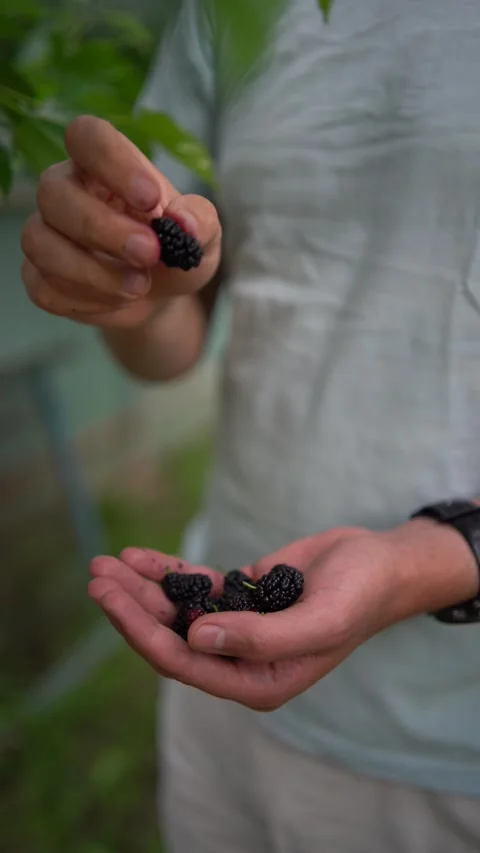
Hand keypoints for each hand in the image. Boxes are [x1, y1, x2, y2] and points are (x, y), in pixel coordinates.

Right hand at [21, 116, 220, 328]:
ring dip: (92, 272)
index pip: (86, 136)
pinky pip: (45, 286)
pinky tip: (119, 300)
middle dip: (103, 228)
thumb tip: (183, 221)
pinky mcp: (39, 275)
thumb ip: (199, 221)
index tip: (151, 199)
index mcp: (101, 164)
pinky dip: (87, 300)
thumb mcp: (202, 236)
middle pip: (53, 192)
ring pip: (40, 242)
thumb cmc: (174, 251)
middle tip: (149, 253)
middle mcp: (64, 190)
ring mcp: (45, 232)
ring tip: (138, 286)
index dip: (112, 163)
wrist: (159, 295)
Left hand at [89, 518, 476, 710]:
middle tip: (95, 576)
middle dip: (130, 608)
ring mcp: (237, 626)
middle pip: (170, 635)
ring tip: (104, 563)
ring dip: (140, 588)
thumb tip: (195, 639)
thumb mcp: (319, 620)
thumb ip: (259, 639)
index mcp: (257, 679)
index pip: (184, 662)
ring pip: (176, 610)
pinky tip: (138, 556)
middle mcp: (240, 658)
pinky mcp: (239, 595)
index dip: (141, 631)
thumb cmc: (359, 596)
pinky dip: (166, 571)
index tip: (110, 598)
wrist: (380, 564)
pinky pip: (194, 585)